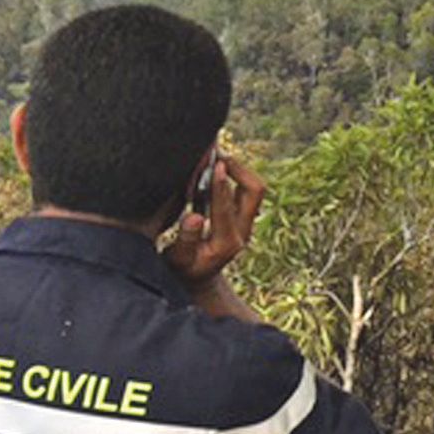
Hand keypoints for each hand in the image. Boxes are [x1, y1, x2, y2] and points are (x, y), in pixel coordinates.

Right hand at [164, 155, 265, 293]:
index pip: (226, 207)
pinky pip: (245, 190)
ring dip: (237, 170)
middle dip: (239, 170)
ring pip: (254, 188)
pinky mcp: (243, 216)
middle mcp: (243, 231)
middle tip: (217, 155)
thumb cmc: (184, 269)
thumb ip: (186, 240)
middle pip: (255, 191)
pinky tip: (215, 167)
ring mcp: (246, 223)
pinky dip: (233, 176)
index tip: (214, 164)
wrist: (198, 278)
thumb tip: (194, 217)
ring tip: (216, 157)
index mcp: (227, 242)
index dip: (220, 185)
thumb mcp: (178, 259)